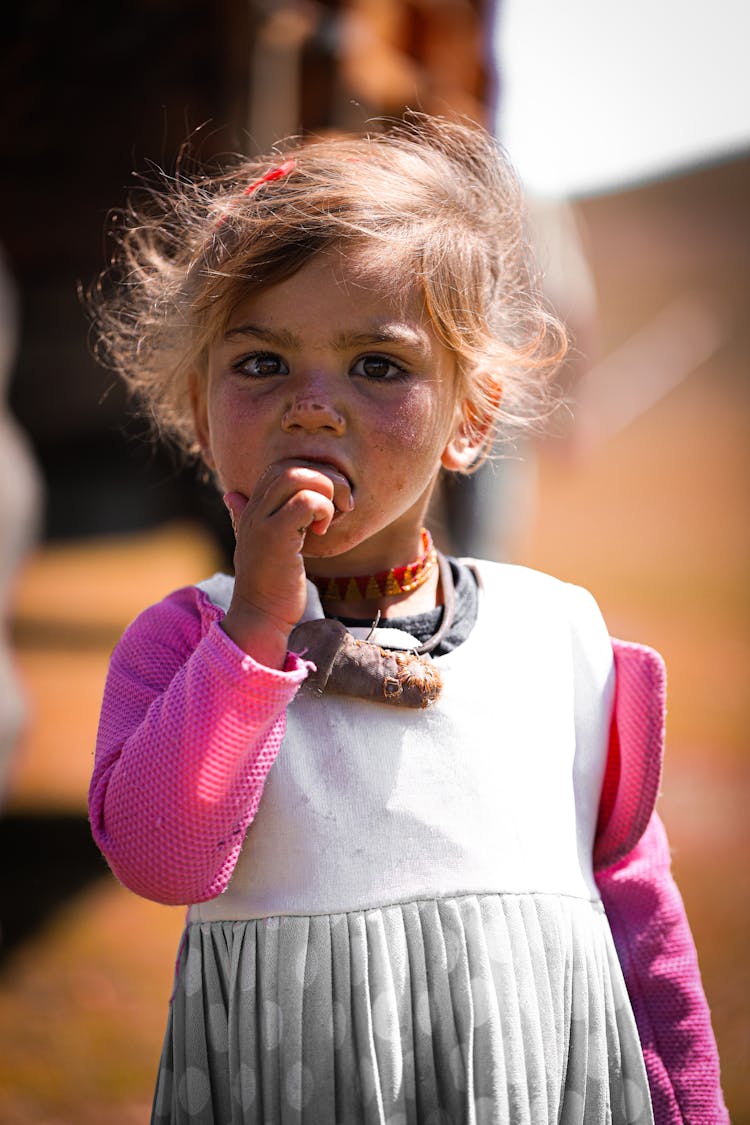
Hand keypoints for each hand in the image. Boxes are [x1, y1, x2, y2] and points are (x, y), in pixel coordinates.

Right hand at [220, 460, 352, 667]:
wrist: (261, 618)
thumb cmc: (269, 585)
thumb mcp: (258, 545)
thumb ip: (245, 518)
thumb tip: (230, 495)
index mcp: (252, 508)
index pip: (280, 467)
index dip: (311, 475)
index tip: (327, 502)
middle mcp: (254, 510)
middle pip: (290, 466)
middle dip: (325, 477)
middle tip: (341, 505)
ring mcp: (262, 522)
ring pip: (296, 476)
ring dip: (326, 490)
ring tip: (333, 516)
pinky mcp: (275, 536)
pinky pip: (305, 502)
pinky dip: (323, 509)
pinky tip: (323, 530)